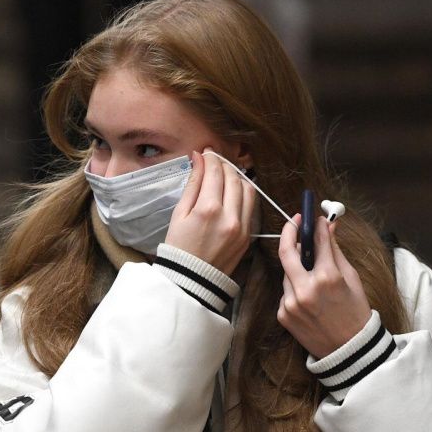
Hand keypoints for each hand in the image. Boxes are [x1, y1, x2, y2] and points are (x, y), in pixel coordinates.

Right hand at [163, 149, 256, 274]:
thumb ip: (192, 184)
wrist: (192, 279)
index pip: (215, 172)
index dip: (211, 158)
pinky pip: (252, 206)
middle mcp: (229, 216)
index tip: (206, 152)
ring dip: (237, 178)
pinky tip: (233, 192)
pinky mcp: (248, 235)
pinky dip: (245, 194)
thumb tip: (198, 159)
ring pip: (248, 189)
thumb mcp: (179, 214)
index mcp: (208, 209)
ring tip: (224, 176)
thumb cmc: (179, 247)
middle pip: (233, 178)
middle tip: (214, 161)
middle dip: (224, 165)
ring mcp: (242, 226)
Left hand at [277, 215, 370, 358]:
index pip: (317, 241)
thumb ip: (335, 251)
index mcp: (328, 278)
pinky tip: (309, 298)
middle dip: (289, 232)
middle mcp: (305, 289)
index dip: (314, 226)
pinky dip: (295, 287)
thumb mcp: (351, 279)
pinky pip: (285, 291)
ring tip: (313, 276)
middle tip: (294, 222)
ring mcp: (290, 303)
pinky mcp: (282, 314)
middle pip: (287, 251)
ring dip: (297, 267)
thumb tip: (327, 226)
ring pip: (287, 273)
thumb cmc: (355, 312)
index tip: (312, 217)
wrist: (349, 351)